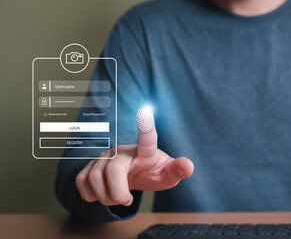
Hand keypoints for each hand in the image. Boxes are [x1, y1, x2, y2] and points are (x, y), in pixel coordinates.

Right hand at [75, 106, 193, 205]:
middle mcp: (122, 150)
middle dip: (119, 194)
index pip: (147, 139)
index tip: (146, 110)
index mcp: (145, 151)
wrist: (134, 176)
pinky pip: (81, 183)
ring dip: (106, 198)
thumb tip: (189, 166)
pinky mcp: (89, 165)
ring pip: (94, 180)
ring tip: (117, 196)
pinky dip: (91, 196)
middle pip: (112, 172)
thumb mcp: (167, 175)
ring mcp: (104, 157)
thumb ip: (177, 170)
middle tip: (127, 200)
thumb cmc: (153, 173)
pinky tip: (103, 194)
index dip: (146, 127)